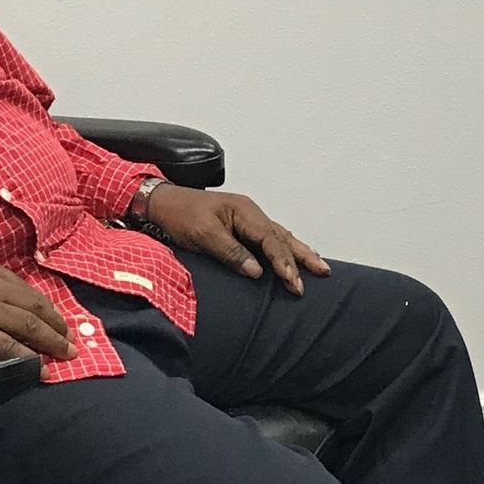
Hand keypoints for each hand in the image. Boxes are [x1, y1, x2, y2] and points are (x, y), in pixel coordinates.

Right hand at [0, 256, 73, 362]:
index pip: (25, 290)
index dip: (45, 307)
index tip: (56, 319)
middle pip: (35, 308)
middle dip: (57, 326)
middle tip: (70, 341)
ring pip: (30, 328)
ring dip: (52, 344)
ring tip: (65, 356)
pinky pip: (11, 348)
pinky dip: (29, 360)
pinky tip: (40, 370)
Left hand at [142, 187, 329, 296]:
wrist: (162, 202)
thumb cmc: (180, 214)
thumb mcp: (203, 234)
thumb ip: (231, 251)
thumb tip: (256, 271)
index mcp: (245, 211)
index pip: (271, 240)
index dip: (283, 262)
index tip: (293, 281)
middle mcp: (250, 213)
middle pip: (283, 236)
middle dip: (302, 256)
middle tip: (321, 273)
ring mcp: (247, 218)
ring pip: (280, 236)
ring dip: (299, 251)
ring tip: (318, 264)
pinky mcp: (241, 225)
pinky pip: (269, 237)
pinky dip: (284, 247)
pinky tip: (291, 254)